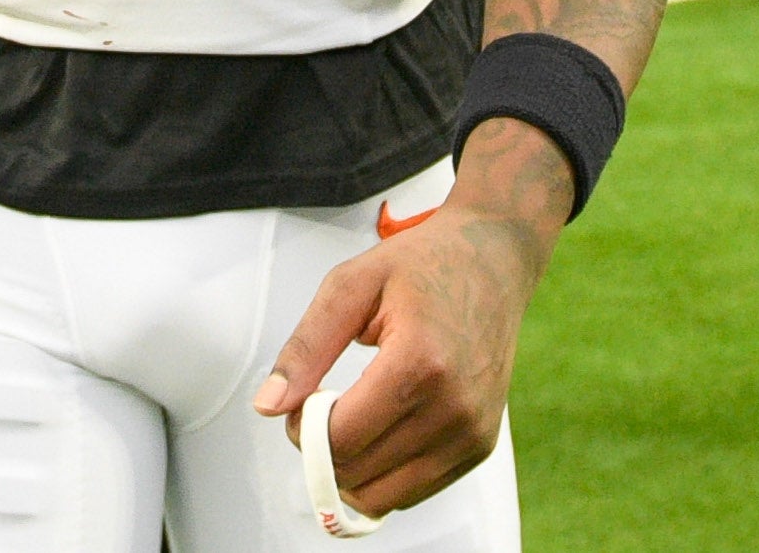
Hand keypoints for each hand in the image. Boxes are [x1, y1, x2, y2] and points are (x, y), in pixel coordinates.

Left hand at [254, 122, 566, 517]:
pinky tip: (380, 429)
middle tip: (323, 406)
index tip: (301, 404)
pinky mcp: (481, 447)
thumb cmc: (421, 266)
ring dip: (351, 470)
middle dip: (323, 450)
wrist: (491, 261)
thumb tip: (268, 406)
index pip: (342, 439)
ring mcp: (473, 433)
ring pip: (385, 498)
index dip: (303, 431)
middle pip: (359, 474)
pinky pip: (415, 492)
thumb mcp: (350, 286)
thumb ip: (305, 348)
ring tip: (352, 417)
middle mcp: (455, 408)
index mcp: (420, 364)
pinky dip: (384, 474)